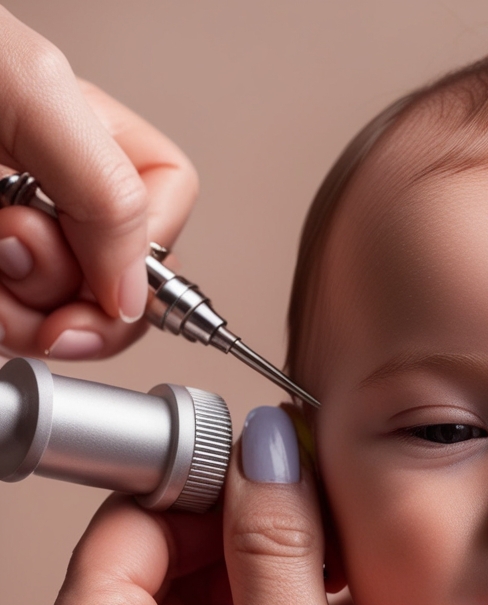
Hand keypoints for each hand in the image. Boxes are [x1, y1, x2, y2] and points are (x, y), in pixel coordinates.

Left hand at [0, 5, 196, 358]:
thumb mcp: (30, 90)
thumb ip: (106, 188)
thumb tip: (134, 293)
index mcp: (79, 134)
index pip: (165, 203)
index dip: (146, 252)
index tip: (105, 278)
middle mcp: (46, 191)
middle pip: (116, 279)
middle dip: (68, 291)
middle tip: (13, 257)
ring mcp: (3, 239)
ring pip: (53, 316)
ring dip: (16, 308)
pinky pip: (5, 326)